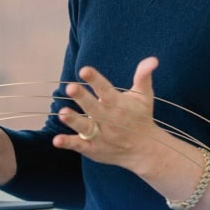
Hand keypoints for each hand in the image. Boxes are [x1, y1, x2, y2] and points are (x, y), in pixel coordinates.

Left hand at [54, 57, 161, 171]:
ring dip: (74, 120)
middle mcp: (108, 119)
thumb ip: (143, 76)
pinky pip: (79, 145)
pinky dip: (68, 143)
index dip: (95, 79)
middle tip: (70, 87)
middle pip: (93, 107)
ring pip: (85, 127)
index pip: (105, 89)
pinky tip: (56, 140)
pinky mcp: (93, 148)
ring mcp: (100, 134)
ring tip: (62, 113)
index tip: (84, 70)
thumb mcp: (144, 96)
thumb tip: (153, 59)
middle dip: (82, 97)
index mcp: (118, 103)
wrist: (145, 150)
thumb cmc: (141, 118)